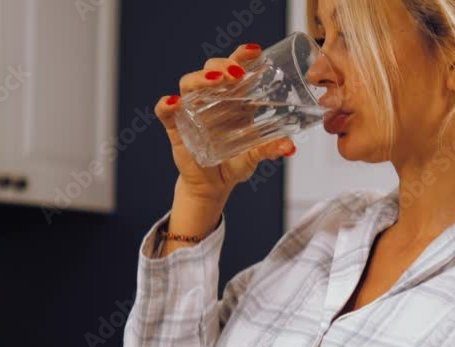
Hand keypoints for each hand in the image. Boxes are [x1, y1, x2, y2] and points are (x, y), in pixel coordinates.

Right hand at [154, 43, 295, 204]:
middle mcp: (211, 100)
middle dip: (223, 64)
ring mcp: (191, 112)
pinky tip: (174, 103)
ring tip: (216, 81)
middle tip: (237, 73)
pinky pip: (166, 112)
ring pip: (189, 84)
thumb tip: (289, 147)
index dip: (242, 56)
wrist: (213, 187)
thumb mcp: (254, 156)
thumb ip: (269, 150)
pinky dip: (166, 105)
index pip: (235, 69)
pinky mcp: (176, 128)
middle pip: (212, 69)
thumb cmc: (234, 164)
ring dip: (201, 78)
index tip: (255, 51)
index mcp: (233, 100)